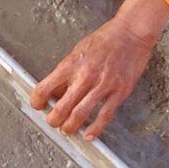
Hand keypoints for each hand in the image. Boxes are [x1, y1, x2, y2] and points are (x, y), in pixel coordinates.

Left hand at [29, 0, 168, 140]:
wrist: (131, 32)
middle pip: (61, 107)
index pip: (44, 88)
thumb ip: (67, 72)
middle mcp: (84, 76)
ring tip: (67, 129)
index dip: (37, 101)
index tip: (37, 106)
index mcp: (71, 64)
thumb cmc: (105, 39)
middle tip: (53, 122)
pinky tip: (88, 135)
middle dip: (53, 120)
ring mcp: (103, 85)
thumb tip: (56, 92)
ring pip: (80, 115)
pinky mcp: (119, 91)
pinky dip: (94, 129)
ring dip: (70, 127)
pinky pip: (104, 115)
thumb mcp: (78, 51)